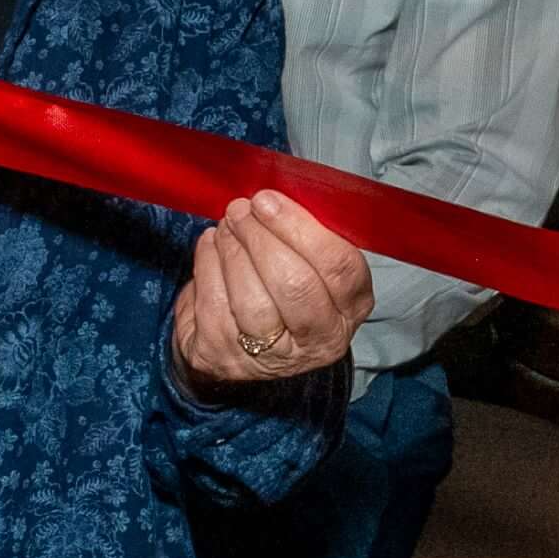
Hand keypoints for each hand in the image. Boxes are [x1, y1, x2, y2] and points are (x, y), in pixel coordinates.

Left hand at [173, 193, 370, 392]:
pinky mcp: (225, 358)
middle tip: (241, 210)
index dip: (301, 229)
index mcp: (351, 308)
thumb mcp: (307, 262)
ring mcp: (272, 356)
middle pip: (295, 284)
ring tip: (227, 226)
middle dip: (261, 238)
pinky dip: (207, 265)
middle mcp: (319, 340)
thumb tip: (275, 198)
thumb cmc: (276, 289)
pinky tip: (211, 246)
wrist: (232, 342)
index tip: (268, 201)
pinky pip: (215, 305)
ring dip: (233, 250)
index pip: (340, 267)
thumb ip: (304, 235)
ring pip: (252, 299)